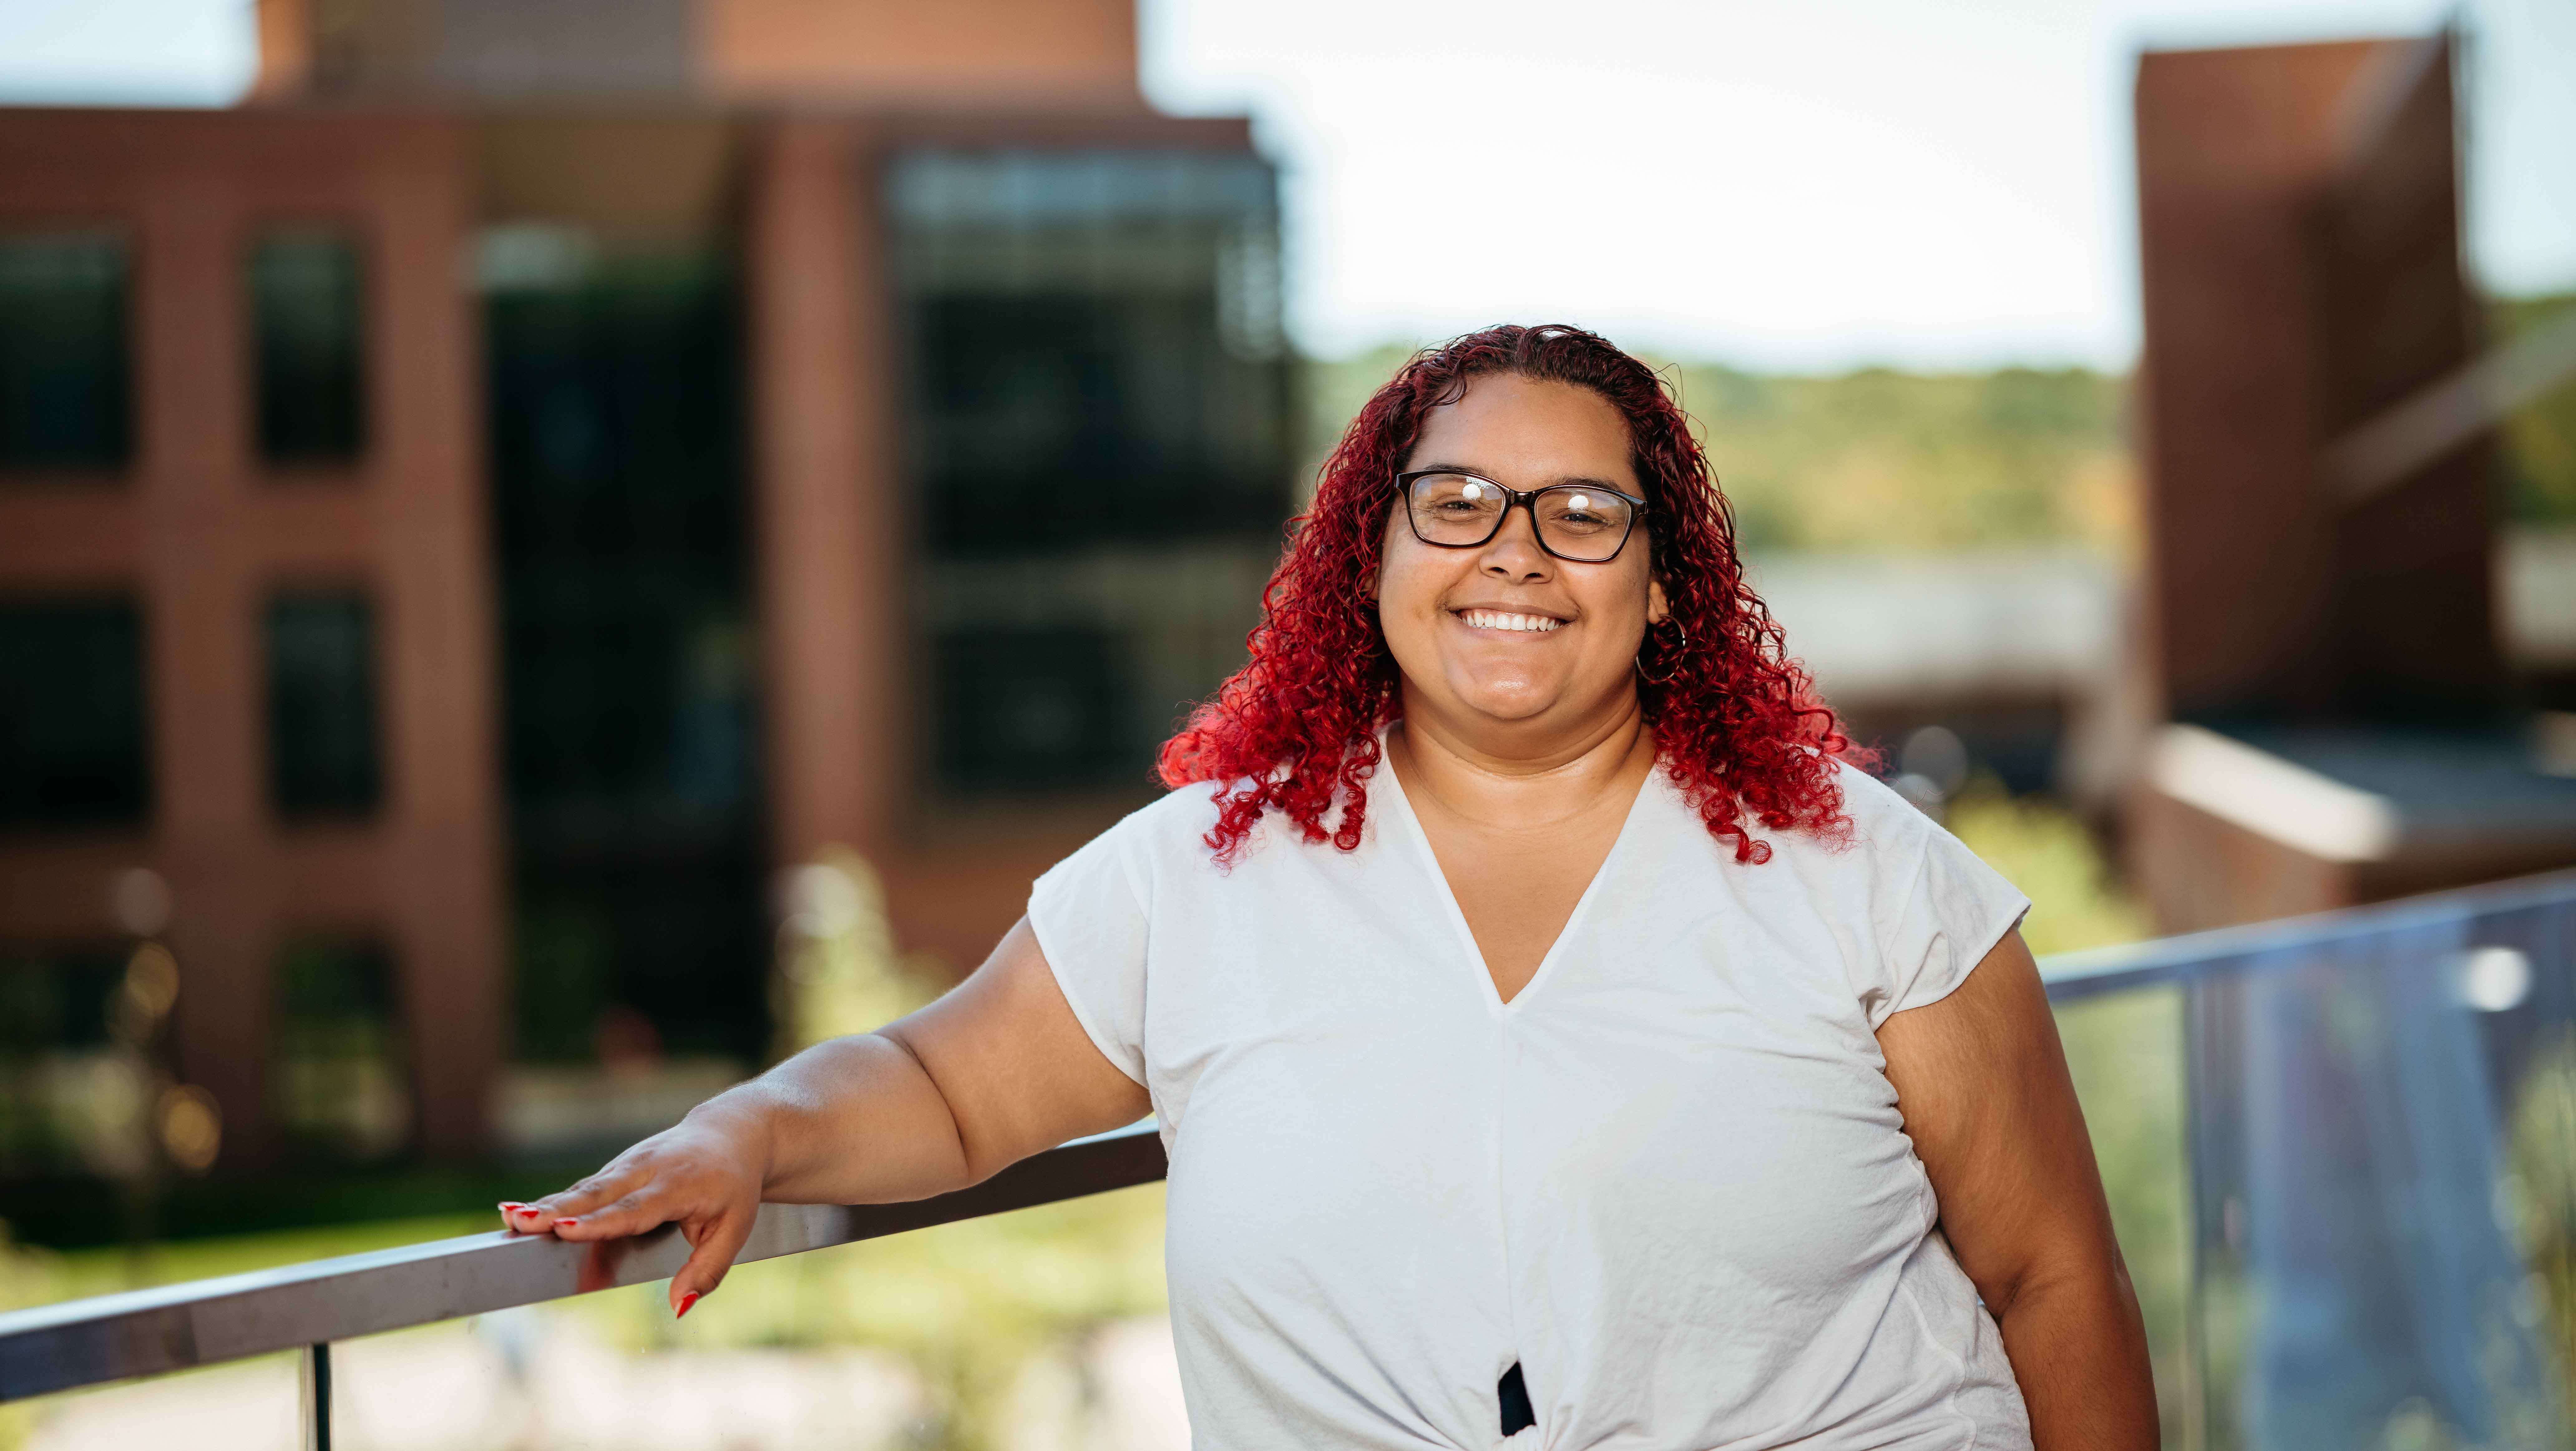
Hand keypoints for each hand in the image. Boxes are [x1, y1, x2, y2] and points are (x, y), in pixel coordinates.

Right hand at [498, 1105, 769, 1317]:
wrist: (734, 1133)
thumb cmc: (734, 1187)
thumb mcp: (735, 1229)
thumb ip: (708, 1270)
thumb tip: (680, 1307)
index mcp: (678, 1186)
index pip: (633, 1209)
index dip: (597, 1222)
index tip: (564, 1229)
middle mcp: (647, 1170)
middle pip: (597, 1193)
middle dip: (555, 1208)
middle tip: (518, 1220)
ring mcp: (629, 1164)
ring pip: (584, 1187)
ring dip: (546, 1203)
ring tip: (509, 1218)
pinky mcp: (617, 1167)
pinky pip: (584, 1187)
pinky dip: (554, 1201)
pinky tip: (522, 1214)